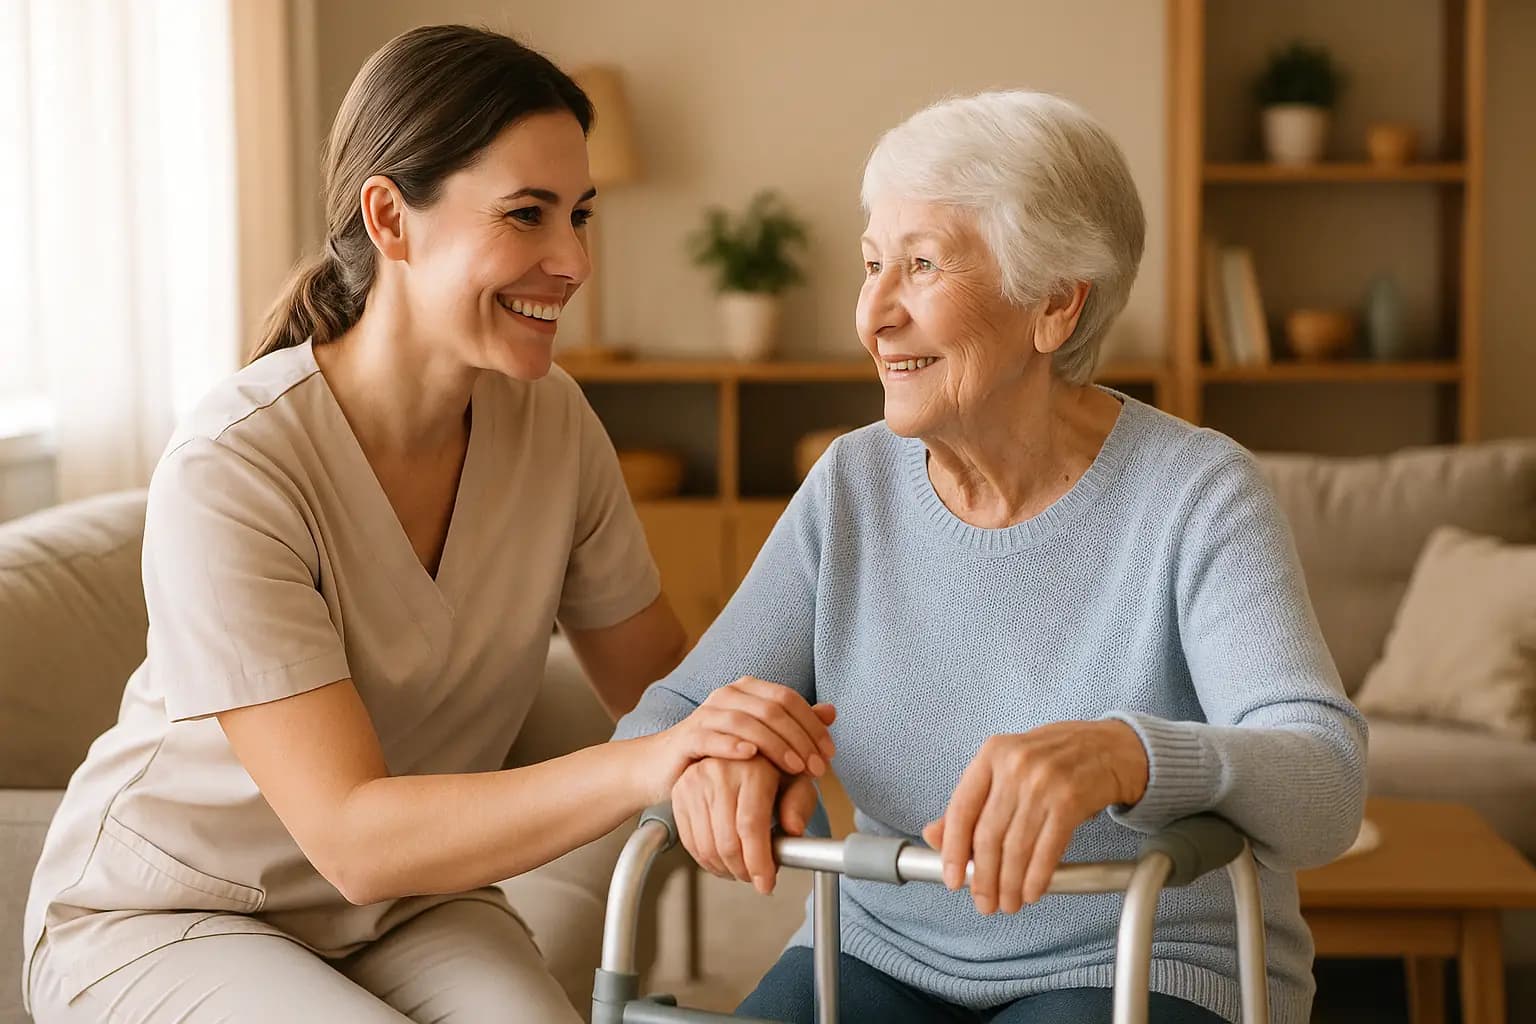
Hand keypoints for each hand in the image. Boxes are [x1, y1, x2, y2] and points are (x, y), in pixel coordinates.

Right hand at [646, 678, 835, 803]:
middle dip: (800, 739)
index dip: (813, 725)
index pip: (788, 699)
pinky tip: (750, 757)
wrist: (668, 766)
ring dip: (775, 745)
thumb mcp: (763, 739)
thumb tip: (831, 711)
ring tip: (794, 768)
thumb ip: (795, 724)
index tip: (829, 755)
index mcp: (748, 691)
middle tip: (817, 769)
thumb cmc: (721, 754)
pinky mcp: (687, 736)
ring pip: (746, 721)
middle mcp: (727, 696)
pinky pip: (710, 736)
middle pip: (772, 709)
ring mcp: (706, 714)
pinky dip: (732, 745)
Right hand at [672, 756, 819, 894]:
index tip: (766, 882)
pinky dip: (707, 861)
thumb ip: (799, 806)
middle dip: (744, 871)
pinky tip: (724, 861)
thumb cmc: (773, 769)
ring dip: (726, 869)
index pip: (751, 826)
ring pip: (707, 846)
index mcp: (752, 768)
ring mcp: (695, 782)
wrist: (744, 749)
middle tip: (756, 878)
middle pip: (727, 842)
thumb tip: (793, 829)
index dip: (758, 861)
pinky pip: (690, 841)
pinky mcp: (680, 793)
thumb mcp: (798, 783)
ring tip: (743, 869)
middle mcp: (719, 771)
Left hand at [922, 720, 1148, 915]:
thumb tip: (933, 836)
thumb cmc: (1054, 760)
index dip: (953, 850)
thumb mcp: (1007, 769)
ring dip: (1010, 884)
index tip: (952, 879)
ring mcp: (1044, 782)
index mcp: (992, 754)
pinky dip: (1036, 877)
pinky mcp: (1071, 800)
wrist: (1110, 747)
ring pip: (1016, 846)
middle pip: (988, 834)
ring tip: (1008, 903)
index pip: (961, 809)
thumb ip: (971, 802)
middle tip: (984, 902)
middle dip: (983, 877)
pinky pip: (1047, 849)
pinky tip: (1031, 892)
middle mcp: (1015, 765)